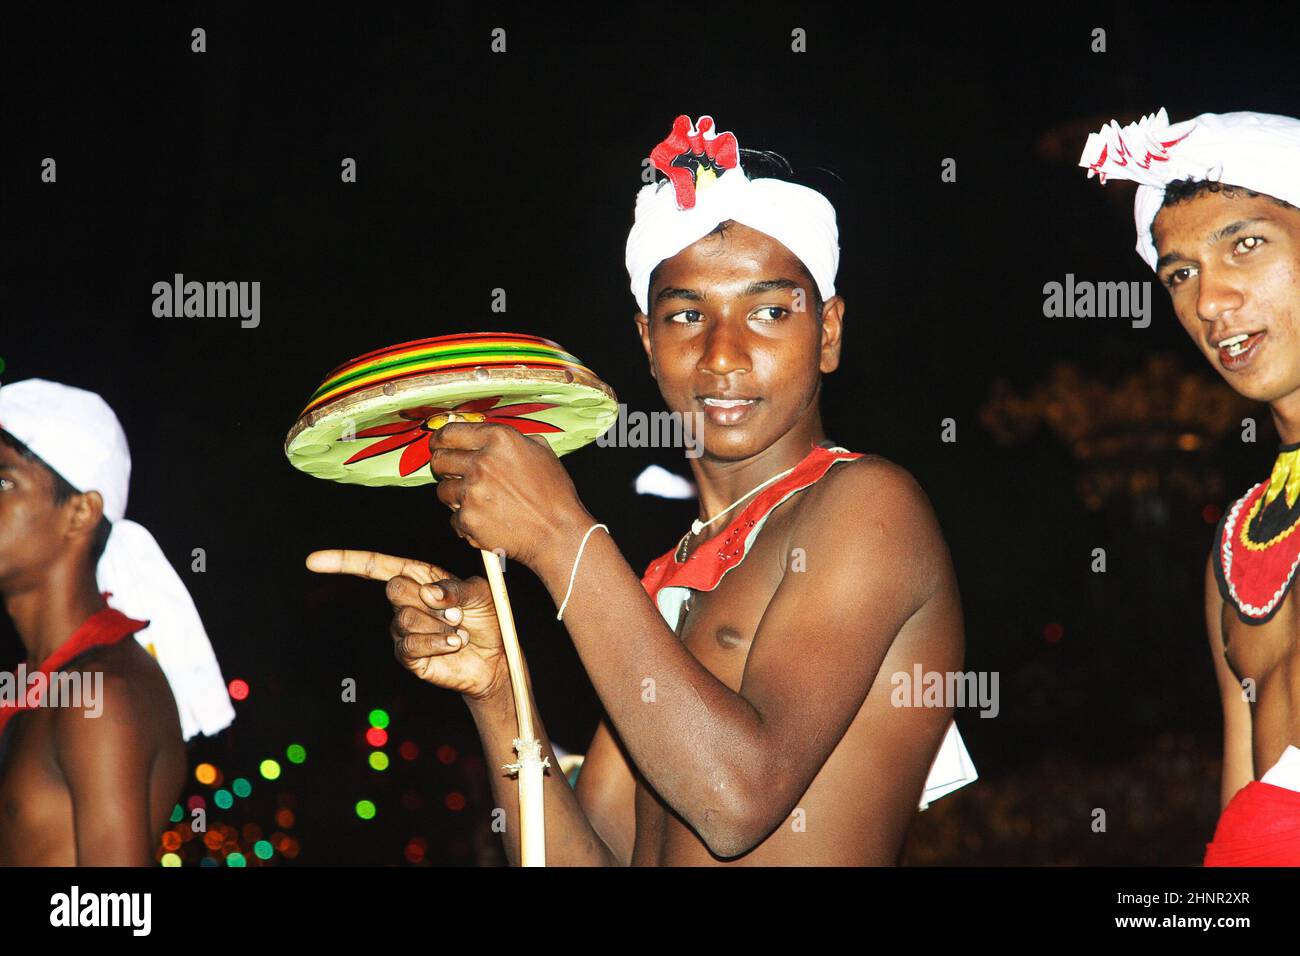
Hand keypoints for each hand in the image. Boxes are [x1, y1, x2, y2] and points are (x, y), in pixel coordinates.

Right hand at [305, 548, 510, 701]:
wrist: (495, 658)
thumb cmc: (486, 619)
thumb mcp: (480, 593)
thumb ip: (456, 588)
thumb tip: (429, 594)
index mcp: (419, 577)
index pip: (376, 566)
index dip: (344, 561)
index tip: (313, 561)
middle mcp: (405, 601)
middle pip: (394, 589)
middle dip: (428, 599)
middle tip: (457, 612)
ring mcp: (403, 629)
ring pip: (405, 618)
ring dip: (439, 625)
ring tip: (458, 631)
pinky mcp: (408, 656)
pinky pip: (410, 644)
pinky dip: (437, 643)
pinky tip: (454, 644)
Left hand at [426, 422, 590, 567]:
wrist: (558, 534)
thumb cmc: (554, 495)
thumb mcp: (541, 452)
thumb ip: (512, 440)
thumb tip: (484, 434)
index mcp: (500, 439)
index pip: (450, 432)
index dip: (440, 439)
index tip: (439, 446)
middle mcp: (482, 462)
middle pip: (439, 460)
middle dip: (444, 468)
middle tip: (455, 475)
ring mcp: (472, 491)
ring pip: (443, 490)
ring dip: (456, 497)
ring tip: (481, 502)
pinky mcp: (468, 519)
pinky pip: (454, 519)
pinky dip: (467, 522)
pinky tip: (487, 521)